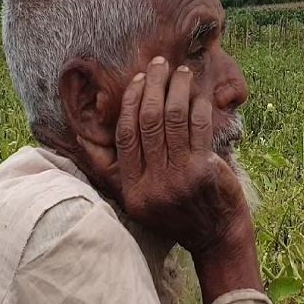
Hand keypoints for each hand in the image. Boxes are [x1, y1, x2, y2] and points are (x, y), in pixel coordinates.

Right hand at [79, 56, 261, 303]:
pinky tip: (199, 94)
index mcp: (133, 189)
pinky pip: (198, 127)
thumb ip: (119, 171)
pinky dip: (198, 105)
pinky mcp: (204, 171)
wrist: (217, 239)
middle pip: (148, 120)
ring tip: (182, 72)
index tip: (137, 80)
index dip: (130, 102)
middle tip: (159, 65)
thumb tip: (85, 137)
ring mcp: (179, 178)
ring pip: (173, 118)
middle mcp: (152, 184)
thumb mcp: (141, 202)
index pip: (125, 134)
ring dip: (177, 88)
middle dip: (153, 86)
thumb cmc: (181, 214)